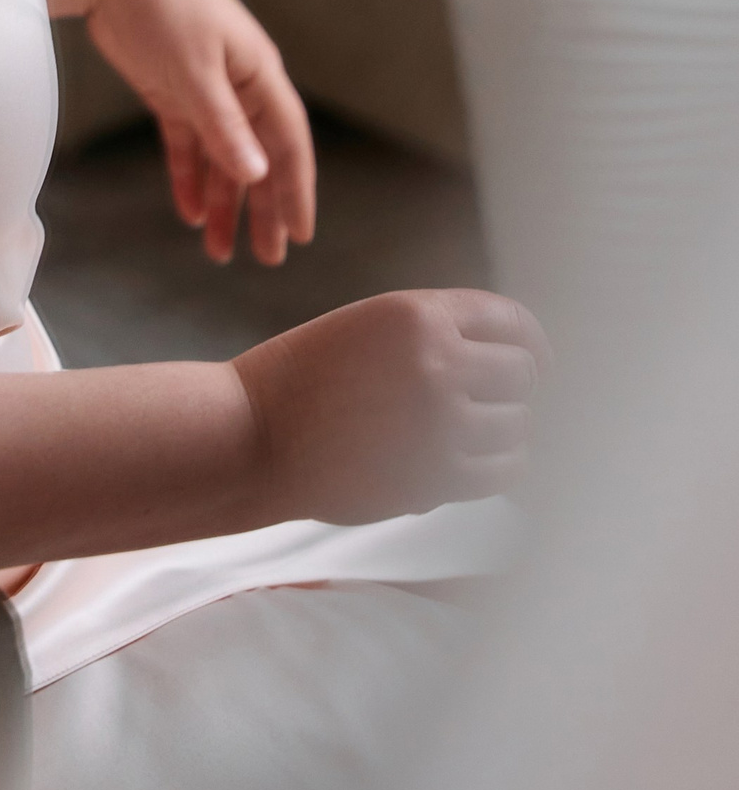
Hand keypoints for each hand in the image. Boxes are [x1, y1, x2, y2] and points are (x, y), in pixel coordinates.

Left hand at [79, 0, 314, 265]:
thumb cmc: (164, 5)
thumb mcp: (195, 69)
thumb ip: (223, 124)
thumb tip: (257, 174)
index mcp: (259, 74)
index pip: (288, 143)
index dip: (296, 189)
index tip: (300, 234)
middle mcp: (239, 84)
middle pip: (259, 156)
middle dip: (264, 208)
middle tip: (269, 258)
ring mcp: (205, 87)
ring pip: (222, 156)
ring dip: (224, 201)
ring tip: (220, 251)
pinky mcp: (170, 88)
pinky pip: (188, 143)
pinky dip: (190, 176)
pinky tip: (190, 213)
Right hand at [234, 288, 548, 524]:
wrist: (254, 435)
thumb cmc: (306, 380)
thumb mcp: (369, 328)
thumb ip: (435, 335)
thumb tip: (515, 365)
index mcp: (418, 314)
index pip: (513, 321)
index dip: (532, 345)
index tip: (536, 364)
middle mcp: (437, 361)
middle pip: (523, 374)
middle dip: (511, 390)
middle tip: (486, 404)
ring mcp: (440, 421)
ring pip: (519, 424)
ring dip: (504, 431)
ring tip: (469, 436)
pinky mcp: (437, 475)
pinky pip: (505, 469)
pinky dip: (499, 467)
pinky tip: (472, 462)